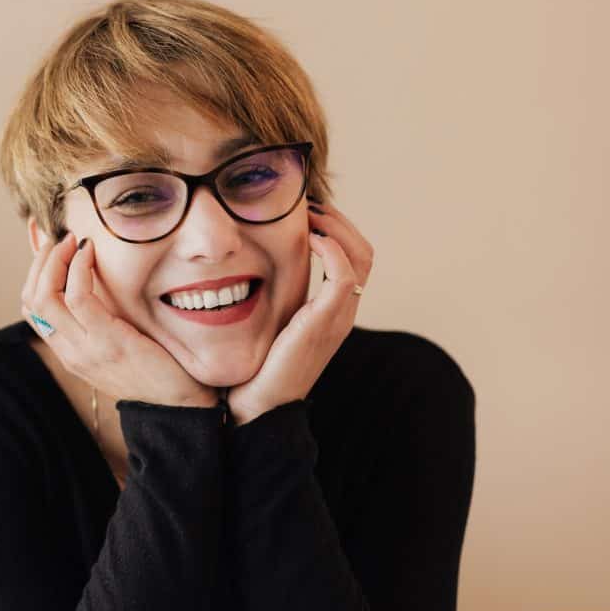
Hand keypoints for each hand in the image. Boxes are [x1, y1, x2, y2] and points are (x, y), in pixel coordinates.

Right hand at [20, 230, 219, 410]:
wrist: (181, 404)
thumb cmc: (157, 368)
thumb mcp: (119, 344)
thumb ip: (102, 321)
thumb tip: (97, 283)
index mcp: (70, 353)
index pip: (32, 309)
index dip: (34, 273)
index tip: (50, 247)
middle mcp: (70, 352)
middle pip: (31, 300)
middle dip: (39, 261)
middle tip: (59, 238)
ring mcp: (86, 349)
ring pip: (45, 297)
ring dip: (55, 259)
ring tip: (72, 240)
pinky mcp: (108, 341)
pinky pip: (79, 297)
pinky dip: (79, 267)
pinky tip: (90, 252)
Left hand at [226, 201, 374, 424]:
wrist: (256, 407)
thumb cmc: (254, 368)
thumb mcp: (266, 323)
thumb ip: (271, 297)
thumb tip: (244, 265)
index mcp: (331, 311)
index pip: (354, 256)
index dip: (336, 227)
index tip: (305, 210)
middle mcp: (342, 313)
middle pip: (364, 251)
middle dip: (339, 220)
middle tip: (308, 203)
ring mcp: (337, 318)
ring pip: (360, 256)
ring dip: (336, 226)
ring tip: (309, 213)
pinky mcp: (326, 323)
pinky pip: (345, 275)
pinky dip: (332, 249)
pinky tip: (308, 238)